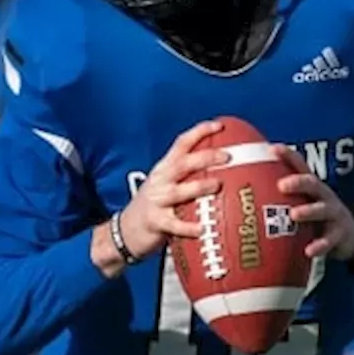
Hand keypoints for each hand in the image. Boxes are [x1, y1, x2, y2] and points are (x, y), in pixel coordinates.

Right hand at [109, 121, 228, 262]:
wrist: (126, 229)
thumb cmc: (155, 205)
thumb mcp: (166, 183)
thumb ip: (190, 177)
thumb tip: (227, 173)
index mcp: (164, 168)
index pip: (181, 143)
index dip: (200, 132)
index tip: (219, 126)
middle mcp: (160, 180)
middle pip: (182, 164)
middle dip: (205, 157)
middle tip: (227, 156)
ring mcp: (156, 200)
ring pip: (178, 191)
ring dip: (199, 186)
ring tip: (217, 185)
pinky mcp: (155, 221)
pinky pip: (174, 224)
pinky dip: (188, 226)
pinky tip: (202, 228)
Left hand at [273, 146, 353, 259]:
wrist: (348, 234)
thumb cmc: (314, 214)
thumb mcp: (300, 202)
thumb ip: (278, 197)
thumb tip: (241, 193)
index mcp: (310, 186)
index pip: (299, 166)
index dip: (288, 156)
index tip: (272, 149)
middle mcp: (323, 195)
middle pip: (312, 183)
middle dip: (298, 182)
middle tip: (281, 185)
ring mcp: (333, 213)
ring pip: (322, 209)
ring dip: (308, 211)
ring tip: (294, 215)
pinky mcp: (339, 234)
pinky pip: (329, 240)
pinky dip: (319, 245)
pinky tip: (309, 251)